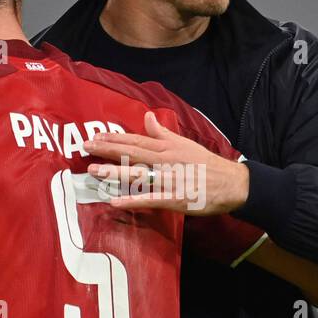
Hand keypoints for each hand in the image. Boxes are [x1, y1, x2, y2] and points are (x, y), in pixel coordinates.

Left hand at [85, 111, 249, 215]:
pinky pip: (150, 199)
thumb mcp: (185, 143)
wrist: (231, 183)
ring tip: (94, 170)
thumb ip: (163, 133)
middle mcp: (166, 161)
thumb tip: (148, 117)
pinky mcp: (175, 199)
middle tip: (86, 147)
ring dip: (115, 172)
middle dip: (108, 150)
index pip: (136, 140)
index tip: (95, 136)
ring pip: (139, 174)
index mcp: (168, 147)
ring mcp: (170, 180)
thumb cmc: (206, 164)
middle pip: (133, 153)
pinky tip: (115, 201)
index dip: (115, 138)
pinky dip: (132, 200)